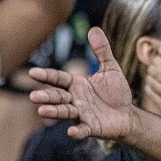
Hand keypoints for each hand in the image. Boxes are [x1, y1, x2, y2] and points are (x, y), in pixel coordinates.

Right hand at [29, 26, 134, 140]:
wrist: (127, 114)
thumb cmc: (116, 92)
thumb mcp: (110, 68)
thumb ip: (102, 51)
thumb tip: (94, 28)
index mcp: (76, 84)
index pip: (58, 79)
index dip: (46, 76)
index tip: (32, 73)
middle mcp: (75, 99)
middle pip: (57, 97)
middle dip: (46, 96)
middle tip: (34, 96)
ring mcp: (81, 114)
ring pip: (65, 112)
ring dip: (54, 112)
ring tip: (42, 111)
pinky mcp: (91, 127)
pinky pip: (82, 129)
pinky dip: (77, 131)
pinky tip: (71, 132)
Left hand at [144, 55, 160, 127]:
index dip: (158, 61)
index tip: (155, 60)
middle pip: (158, 72)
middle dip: (152, 69)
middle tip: (150, 68)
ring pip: (153, 82)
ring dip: (149, 78)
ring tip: (150, 77)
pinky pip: (152, 94)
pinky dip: (149, 88)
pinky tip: (150, 88)